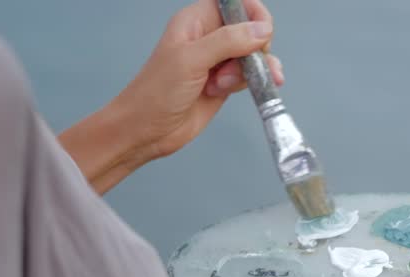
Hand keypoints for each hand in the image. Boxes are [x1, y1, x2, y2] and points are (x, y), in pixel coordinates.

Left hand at [117, 0, 283, 160]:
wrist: (147, 131)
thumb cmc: (156, 93)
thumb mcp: (191, 60)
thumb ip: (228, 41)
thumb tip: (262, 29)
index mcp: (196, 20)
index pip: (235, 3)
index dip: (253, 15)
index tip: (261, 35)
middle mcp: (209, 37)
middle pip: (251, 29)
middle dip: (253, 49)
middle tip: (237, 67)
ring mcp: (218, 61)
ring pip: (253, 55)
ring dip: (249, 71)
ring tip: (223, 86)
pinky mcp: (225, 83)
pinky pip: (250, 75)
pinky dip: (251, 83)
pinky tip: (234, 91)